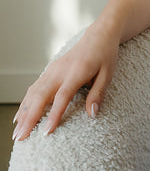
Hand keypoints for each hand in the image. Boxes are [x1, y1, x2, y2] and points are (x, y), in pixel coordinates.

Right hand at [12, 22, 118, 141]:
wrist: (98, 35)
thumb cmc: (105, 55)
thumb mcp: (108, 74)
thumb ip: (98, 94)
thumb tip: (92, 114)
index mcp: (77, 71)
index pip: (63, 95)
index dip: (54, 114)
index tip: (45, 132)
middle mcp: (61, 70)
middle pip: (41, 95)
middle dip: (29, 118)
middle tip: (21, 138)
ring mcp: (53, 69)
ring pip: (34, 92)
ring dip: (23, 112)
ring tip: (17, 132)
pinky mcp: (50, 70)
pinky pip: (34, 88)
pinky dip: (25, 103)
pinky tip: (20, 116)